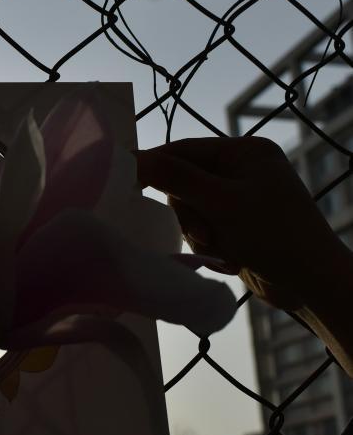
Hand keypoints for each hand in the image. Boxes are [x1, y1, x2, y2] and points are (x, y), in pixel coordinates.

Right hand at [135, 136, 345, 310]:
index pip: (183, 150)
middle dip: (189, 214)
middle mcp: (242, 171)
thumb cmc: (274, 235)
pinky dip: (210, 247)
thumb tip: (133, 158)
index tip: (122, 180)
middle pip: (183, 184)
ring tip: (223, 251)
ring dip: (199, 235)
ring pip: (190, 212)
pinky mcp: (237, 227)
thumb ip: (176, 178)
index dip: (154, 165)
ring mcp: (239, 200)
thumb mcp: (221, 203)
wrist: (313, 284)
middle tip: (204, 234)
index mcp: (245, 152)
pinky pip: (203, 231)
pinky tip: (230, 259)